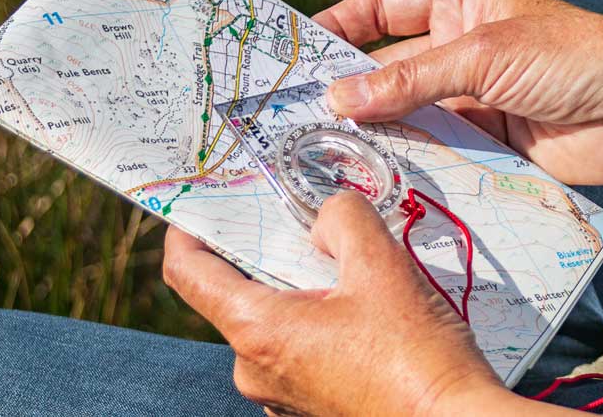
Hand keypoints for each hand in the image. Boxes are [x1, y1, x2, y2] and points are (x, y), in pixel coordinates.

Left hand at [163, 192, 568, 415]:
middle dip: (262, 253)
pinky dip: (311, 319)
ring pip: (268, 320)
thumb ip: (344, 219)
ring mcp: (279, 394)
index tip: (202, 206)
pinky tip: (356, 311)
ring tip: (341, 267)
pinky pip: (292, 347)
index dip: (185, 232)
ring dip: (295, 287)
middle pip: (233, 293)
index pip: (187, 274)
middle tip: (296, 222)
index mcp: (257, 331)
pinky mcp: (306, 406)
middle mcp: (255, 369)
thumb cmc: (416, 357)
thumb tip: (324, 214)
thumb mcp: (382, 267)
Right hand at [314, 0, 602, 183]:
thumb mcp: (483, 55)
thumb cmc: (574, 57)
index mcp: (457, 6)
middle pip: (386, 67)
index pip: (382, 8)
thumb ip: (410, 79)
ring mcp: (467, 98)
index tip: (300, 49)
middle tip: (300, 110)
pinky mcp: (481, 141)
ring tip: (325, 145)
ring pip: (404, 112)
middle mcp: (456, 50)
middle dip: (347, 87)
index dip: (340, 25)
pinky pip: (431, 148)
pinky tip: (373, 170)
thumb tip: (339, 98)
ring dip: (373, 128)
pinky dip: (405, 158)